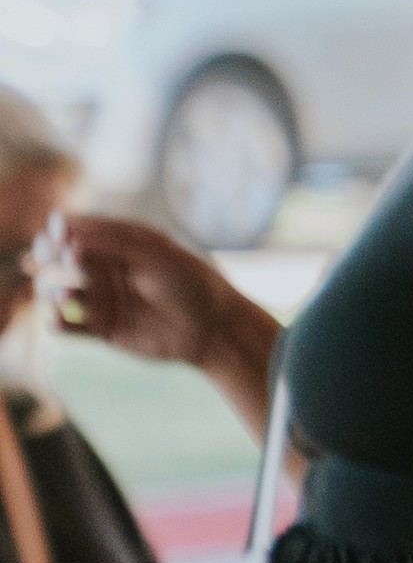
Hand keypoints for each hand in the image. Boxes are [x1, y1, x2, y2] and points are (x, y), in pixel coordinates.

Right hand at [39, 211, 258, 383]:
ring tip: (66, 296)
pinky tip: (59, 319)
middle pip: (56, 259)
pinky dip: (56, 322)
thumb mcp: (153, 252)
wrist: (213, 328)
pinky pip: (67, 327)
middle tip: (65, 265)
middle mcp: (102, 268)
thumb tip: (62, 235)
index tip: (63, 238)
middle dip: (49, 260)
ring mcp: (100, 299)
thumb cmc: (190, 282)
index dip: (59, 233)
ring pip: (56, 291)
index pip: (71, 232)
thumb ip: (110, 242)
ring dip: (50, 290)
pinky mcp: (101, 330)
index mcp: (114, 243)